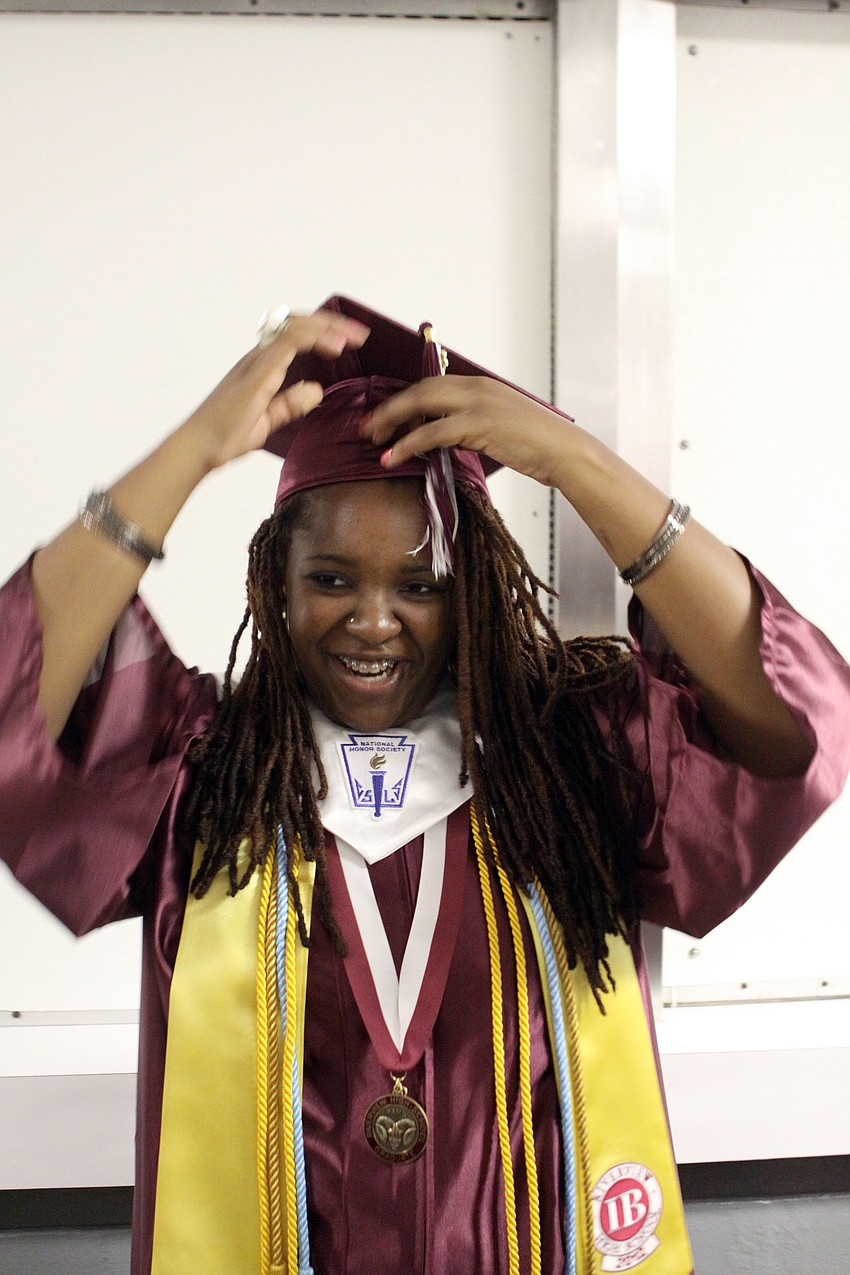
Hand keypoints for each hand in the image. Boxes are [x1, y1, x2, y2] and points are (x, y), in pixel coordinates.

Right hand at [183, 310, 368, 471]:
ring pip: (295, 327)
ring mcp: (257, 362)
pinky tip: (335, 347)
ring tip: (354, 336)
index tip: (349, 340)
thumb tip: (317, 389)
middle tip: (359, 333)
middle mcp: (258, 357)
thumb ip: (290, 404)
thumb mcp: (269, 419)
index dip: (323, 331)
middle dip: (331, 324)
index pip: (294, 335)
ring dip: (329, 328)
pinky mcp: (257, 373)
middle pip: (297, 324)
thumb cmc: (224, 436)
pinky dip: (315, 339)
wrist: (198, 448)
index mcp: (261, 366)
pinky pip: (288, 342)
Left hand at [361, 375, 574, 489]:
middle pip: (419, 389)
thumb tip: (448, 439)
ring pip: (420, 406)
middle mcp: (476, 388)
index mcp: (480, 384)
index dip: (403, 399)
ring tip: (374, 442)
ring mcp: (477, 404)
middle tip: (368, 426)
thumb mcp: (502, 426)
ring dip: (392, 423)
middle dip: (390, 407)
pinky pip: (432, 432)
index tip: (384, 415)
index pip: (431, 384)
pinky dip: (408, 444)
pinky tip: (393, 457)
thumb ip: (473, 426)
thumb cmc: (538, 444)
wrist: (564, 452)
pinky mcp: (478, 426)